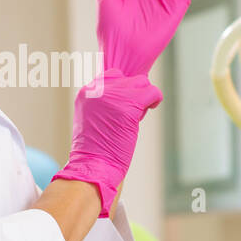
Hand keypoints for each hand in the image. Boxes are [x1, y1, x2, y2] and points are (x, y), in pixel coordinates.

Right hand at [51, 68, 162, 216]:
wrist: (94, 165)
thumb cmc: (95, 149)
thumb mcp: (92, 117)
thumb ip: (104, 101)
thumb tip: (128, 91)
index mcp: (86, 92)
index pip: (112, 75)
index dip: (122, 89)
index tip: (123, 106)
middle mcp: (97, 90)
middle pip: (128, 78)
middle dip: (133, 94)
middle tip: (130, 115)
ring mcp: (113, 96)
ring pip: (142, 82)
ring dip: (144, 97)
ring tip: (137, 115)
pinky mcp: (128, 106)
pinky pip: (152, 92)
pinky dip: (155, 100)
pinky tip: (151, 109)